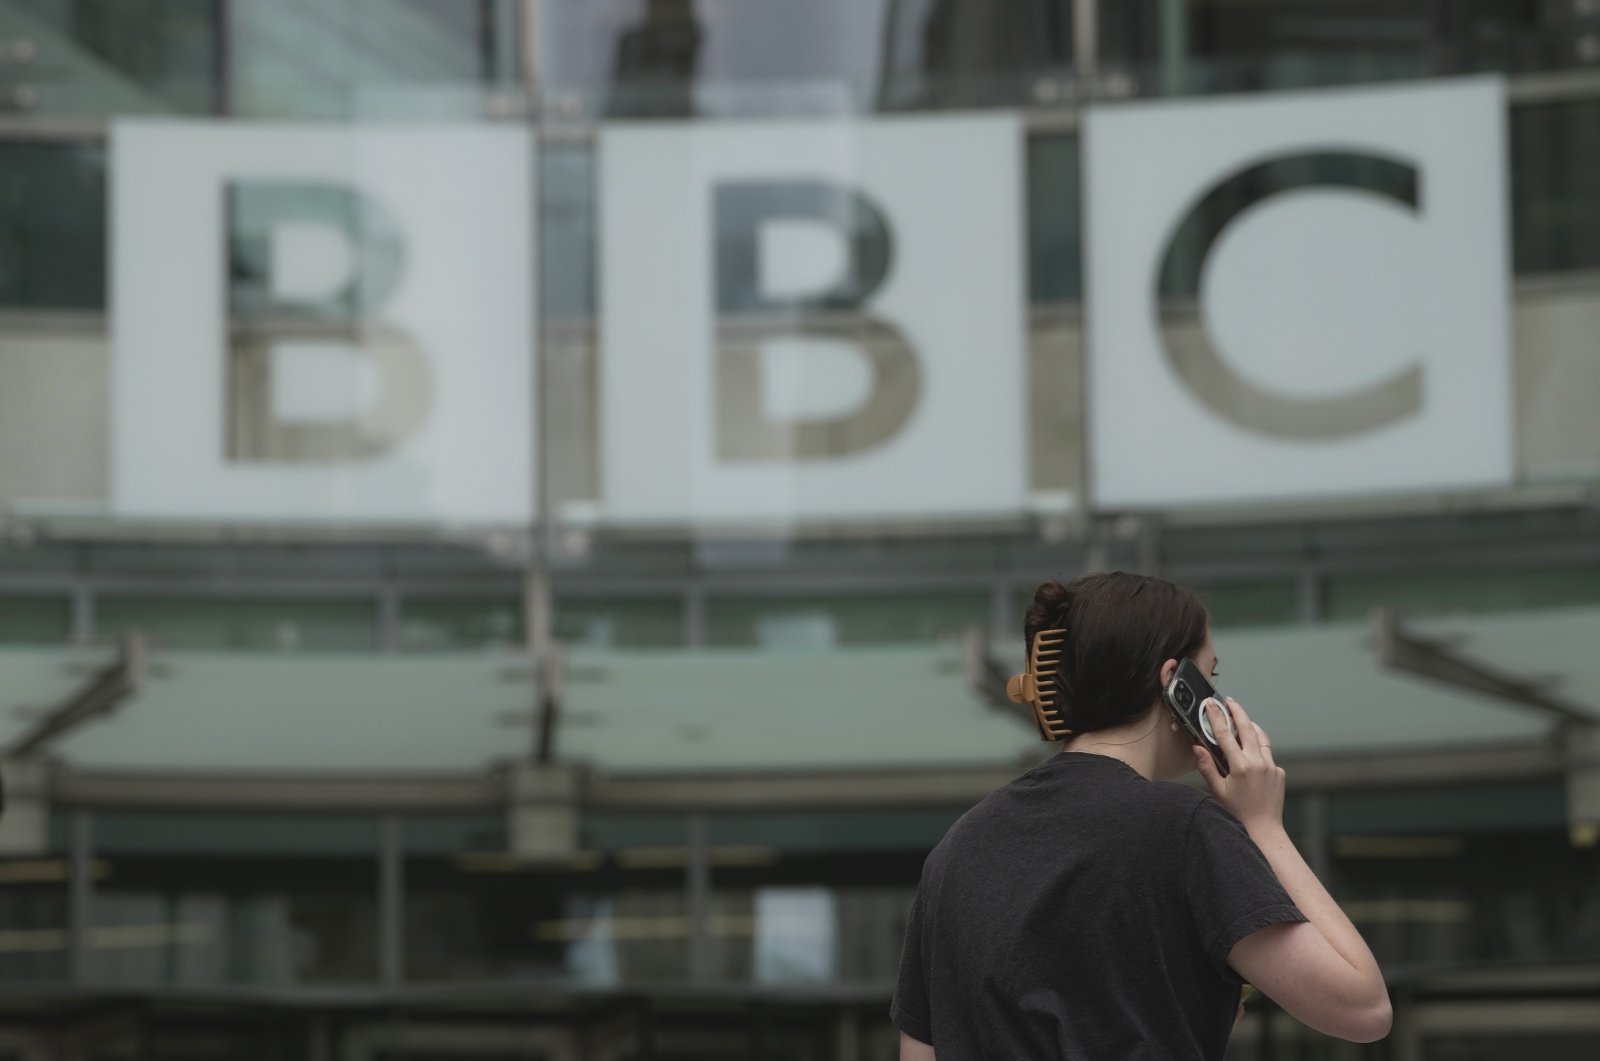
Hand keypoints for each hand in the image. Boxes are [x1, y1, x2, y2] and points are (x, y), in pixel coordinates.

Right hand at [1192, 697, 1285, 834]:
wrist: (1263, 829)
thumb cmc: (1237, 812)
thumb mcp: (1217, 791)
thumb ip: (1207, 767)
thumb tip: (1197, 748)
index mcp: (1240, 767)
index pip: (1224, 735)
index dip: (1216, 717)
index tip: (1211, 705)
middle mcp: (1258, 763)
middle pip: (1246, 728)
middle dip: (1237, 711)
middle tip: (1229, 700)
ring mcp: (1271, 767)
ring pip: (1261, 737)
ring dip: (1250, 725)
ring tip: (1241, 718)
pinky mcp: (1279, 772)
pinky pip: (1267, 753)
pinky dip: (1259, 746)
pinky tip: (1251, 748)